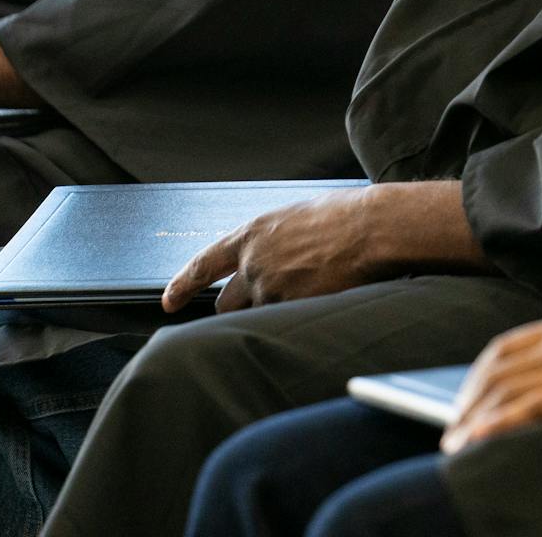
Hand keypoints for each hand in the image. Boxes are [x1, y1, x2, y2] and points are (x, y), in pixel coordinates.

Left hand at [162, 187, 380, 312]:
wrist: (371, 229)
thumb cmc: (345, 216)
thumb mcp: (296, 217)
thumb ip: (274, 240)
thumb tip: (271, 255)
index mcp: (252, 234)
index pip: (202, 265)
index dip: (182, 286)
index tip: (170, 301)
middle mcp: (254, 263)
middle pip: (226, 303)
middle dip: (242, 306)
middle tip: (271, 297)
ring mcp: (271, 288)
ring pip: (260, 316)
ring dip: (276, 311)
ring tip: (310, 291)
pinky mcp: (291, 309)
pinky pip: (284, 325)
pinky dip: (297, 319)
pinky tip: (321, 301)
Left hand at [441, 307, 541, 452]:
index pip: (505, 347)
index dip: (478, 378)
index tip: (466, 403)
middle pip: (496, 369)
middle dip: (467, 403)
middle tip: (452, 432)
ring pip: (505, 388)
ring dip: (474, 418)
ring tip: (458, 446)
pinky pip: (528, 406)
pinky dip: (496, 423)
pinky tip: (479, 439)